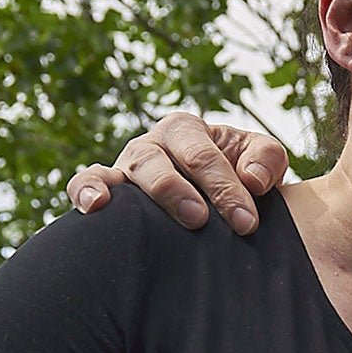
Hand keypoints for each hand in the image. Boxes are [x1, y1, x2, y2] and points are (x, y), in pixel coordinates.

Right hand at [64, 112, 289, 234]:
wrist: (210, 196)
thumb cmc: (235, 174)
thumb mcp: (259, 160)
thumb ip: (267, 160)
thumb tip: (252, 180)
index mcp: (187, 130)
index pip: (204, 156)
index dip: (226, 188)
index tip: (246, 222)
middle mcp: (152, 144)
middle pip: (160, 162)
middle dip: (182, 192)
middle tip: (202, 220)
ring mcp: (125, 165)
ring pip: (125, 171)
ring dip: (144, 194)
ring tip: (150, 218)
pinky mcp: (106, 186)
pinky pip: (85, 181)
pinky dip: (86, 190)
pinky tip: (94, 207)